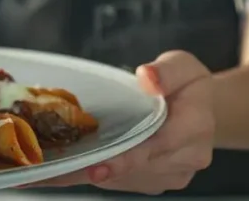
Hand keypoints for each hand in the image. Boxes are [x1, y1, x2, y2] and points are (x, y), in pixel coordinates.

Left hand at [24, 50, 215, 194]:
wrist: (203, 111)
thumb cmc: (189, 86)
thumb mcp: (184, 66)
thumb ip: (167, 71)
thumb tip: (147, 77)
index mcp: (194, 129)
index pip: (158, 146)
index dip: (125, 158)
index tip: (96, 167)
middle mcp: (184, 160)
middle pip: (133, 168)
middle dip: (92, 168)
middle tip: (50, 171)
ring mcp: (168, 176)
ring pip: (122, 179)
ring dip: (85, 173)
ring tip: (46, 170)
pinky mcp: (151, 182)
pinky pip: (119, 181)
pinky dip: (91, 172)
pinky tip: (62, 167)